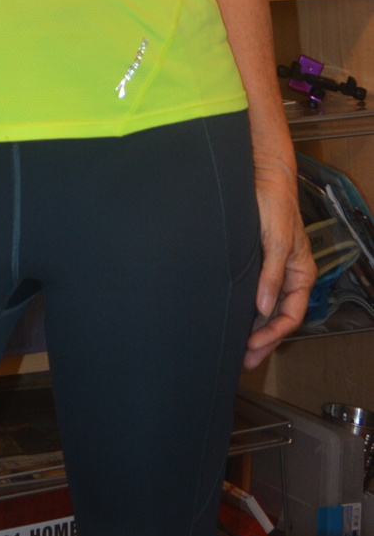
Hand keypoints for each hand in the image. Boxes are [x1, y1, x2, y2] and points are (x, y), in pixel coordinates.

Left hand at [244, 167, 315, 369]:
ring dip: (255, 328)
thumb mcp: (274, 240)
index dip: (274, 334)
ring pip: (267, 307)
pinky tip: (235, 318)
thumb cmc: (273, 204)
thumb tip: (263, 309)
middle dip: (264, 340)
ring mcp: (273, 269)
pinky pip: (256, 292)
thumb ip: (270, 275)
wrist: (261, 175)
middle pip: (279, 316)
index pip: (291, 314)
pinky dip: (247, 309)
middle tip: (245, 360)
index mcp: (301, 273)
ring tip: (239, 348)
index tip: (253, 346)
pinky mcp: (257, 260)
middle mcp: (288, 275)